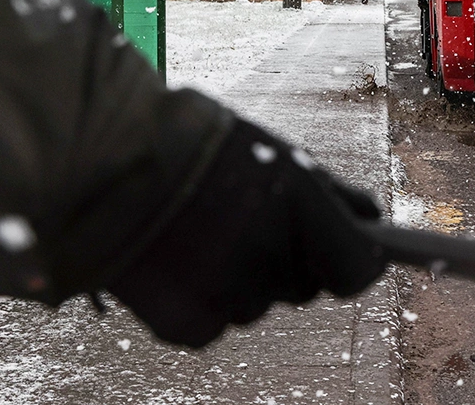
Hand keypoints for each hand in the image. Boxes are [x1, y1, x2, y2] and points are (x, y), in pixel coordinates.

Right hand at [107, 120, 388, 347]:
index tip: (361, 254)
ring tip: (208, 232)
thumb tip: (371, 219)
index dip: (361, 263)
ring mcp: (229, 300)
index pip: (358, 269)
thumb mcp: (278, 153)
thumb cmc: (200, 147)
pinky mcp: (188, 326)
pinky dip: (203, 298)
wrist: (104, 164)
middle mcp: (272, 264)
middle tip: (256, 224)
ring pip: (256, 302)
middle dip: (293, 261)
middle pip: (305, 286)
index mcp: (303, 215)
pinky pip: (215, 320)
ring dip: (244, 278)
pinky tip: (181, 258)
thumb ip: (329, 195)